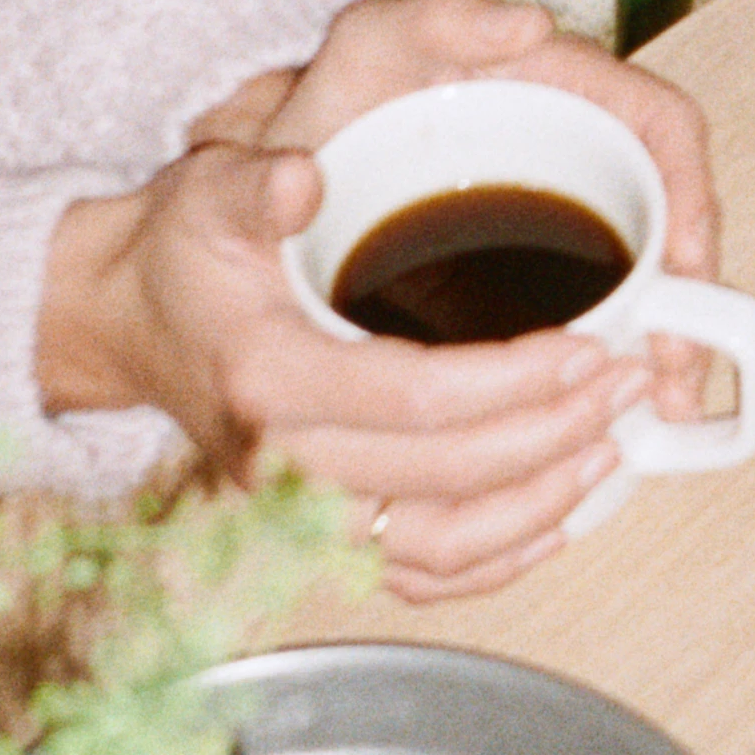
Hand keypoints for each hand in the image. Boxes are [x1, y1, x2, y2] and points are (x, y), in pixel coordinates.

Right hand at [43, 0, 723, 596]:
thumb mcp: (205, 197)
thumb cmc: (181, 258)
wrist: (128, 325)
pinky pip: (420, 575)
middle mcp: (285, 467)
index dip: (514, 382)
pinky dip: (496, 559)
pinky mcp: (317, 536)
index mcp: (269, 382)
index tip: (589, 349)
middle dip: (553, 435)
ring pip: (442, 547)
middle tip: (626, 383)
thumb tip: (302, 179)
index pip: (415, 399)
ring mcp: (302, 515)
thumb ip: (253, 185)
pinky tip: (557, 518)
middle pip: (447, 479)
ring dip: (539, 506)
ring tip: (609, 446)